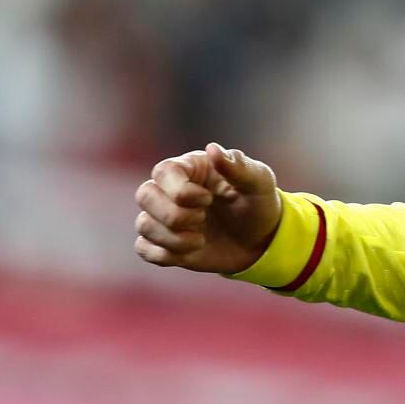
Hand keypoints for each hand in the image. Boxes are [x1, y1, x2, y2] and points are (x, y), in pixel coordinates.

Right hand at [135, 143, 282, 273]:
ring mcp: (165, 217)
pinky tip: (190, 250)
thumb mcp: (259, 182)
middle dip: (173, 215)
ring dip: (172, 238)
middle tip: (202, 218)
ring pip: (143, 224)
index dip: (181, 190)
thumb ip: (238, 166)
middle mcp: (171, 190)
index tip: (209, 199)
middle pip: (145, 195)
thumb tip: (213, 149)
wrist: (261, 241)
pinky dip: (164, 254)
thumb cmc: (259, 203)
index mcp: (191, 168)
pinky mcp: (165, 243)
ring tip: (200, 239)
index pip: (163, 172)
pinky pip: (143, 248)